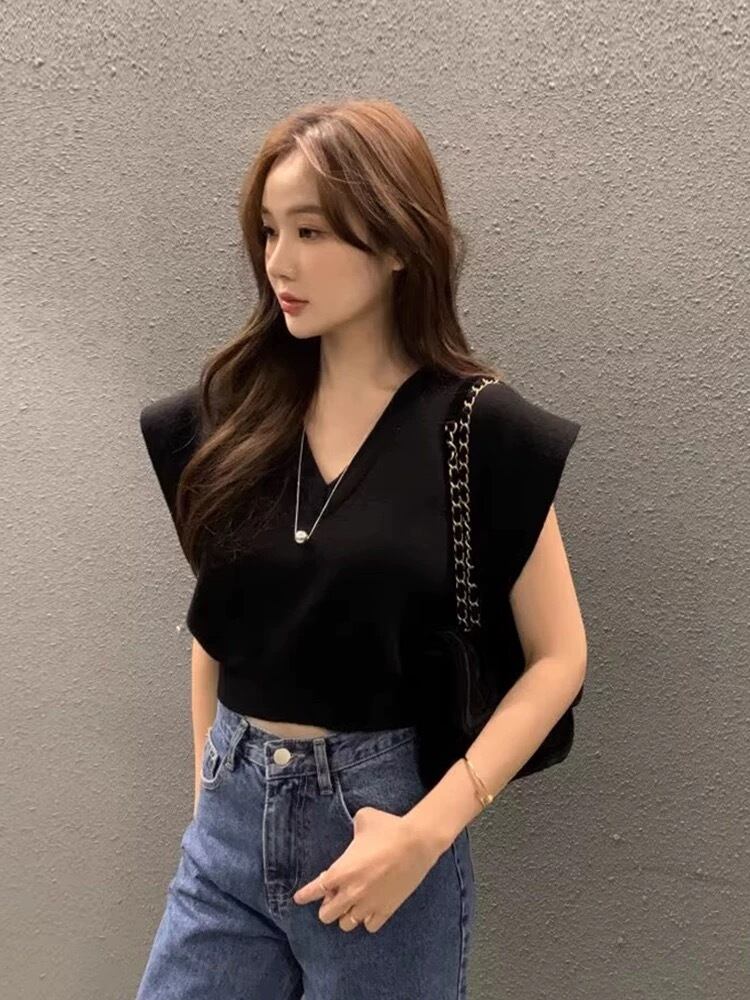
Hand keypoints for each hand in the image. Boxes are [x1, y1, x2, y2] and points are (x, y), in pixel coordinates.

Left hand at [292, 806, 442, 932]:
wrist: (417, 841)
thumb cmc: (388, 828)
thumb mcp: (363, 818)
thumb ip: (352, 829)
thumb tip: (355, 832)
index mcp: (341, 871)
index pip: (315, 890)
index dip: (304, 896)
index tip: (298, 899)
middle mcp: (351, 892)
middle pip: (326, 915)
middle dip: (327, 906)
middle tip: (335, 894)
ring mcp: (369, 904)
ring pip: (347, 924)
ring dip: (346, 914)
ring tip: (352, 903)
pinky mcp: (387, 910)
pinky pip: (370, 926)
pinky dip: (367, 919)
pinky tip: (370, 909)